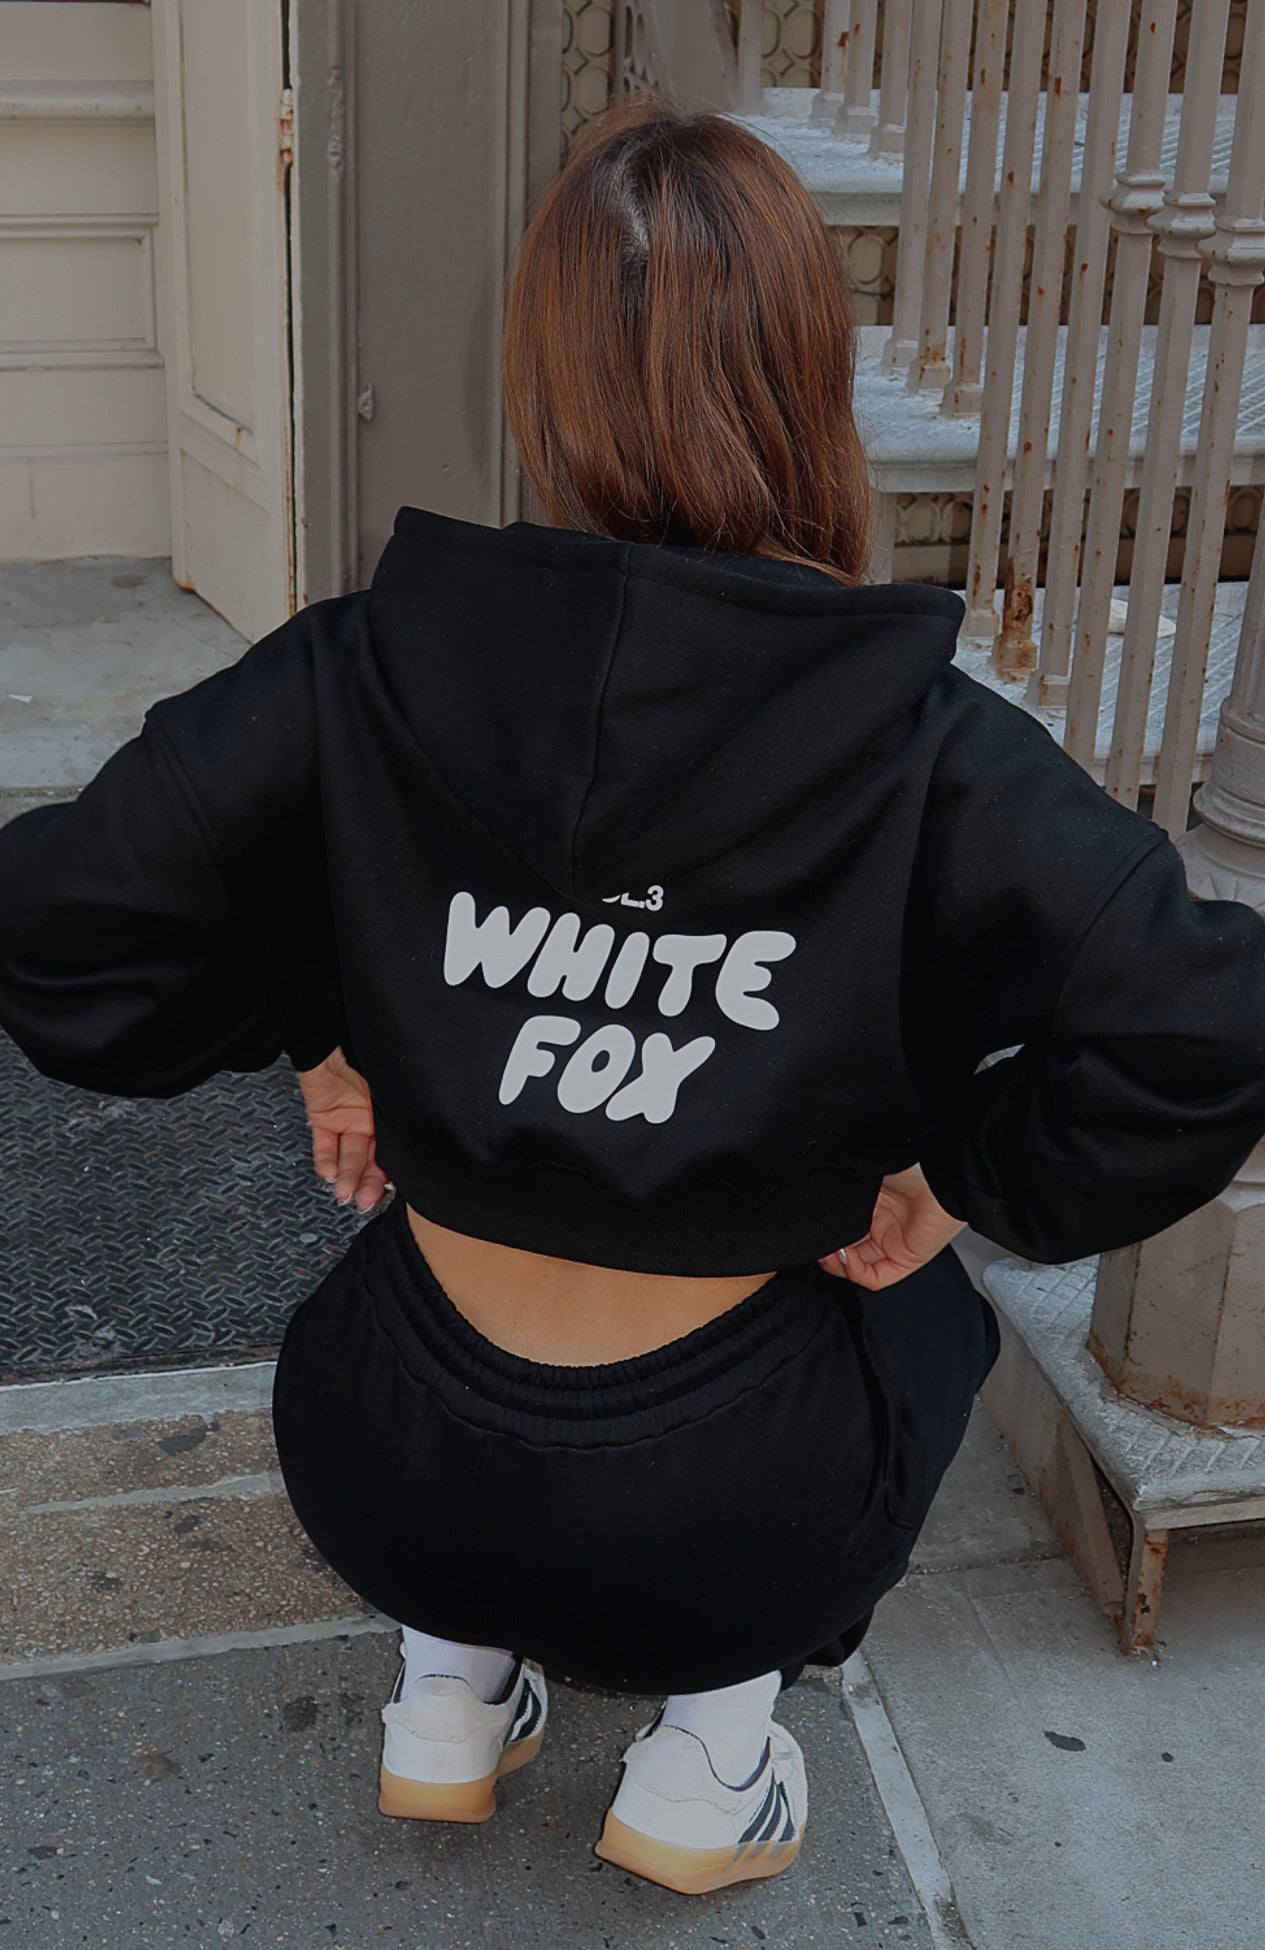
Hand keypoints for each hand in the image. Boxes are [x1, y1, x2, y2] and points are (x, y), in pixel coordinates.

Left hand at [295, 1047, 389, 1213]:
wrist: (329, 1034)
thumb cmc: (366, 1047)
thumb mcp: (393, 1085)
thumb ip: (402, 1112)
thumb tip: (419, 1140)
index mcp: (395, 1110)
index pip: (397, 1149)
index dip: (395, 1171)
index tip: (393, 1191)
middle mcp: (373, 1117)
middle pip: (373, 1158)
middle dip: (370, 1183)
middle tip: (366, 1201)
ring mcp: (348, 1118)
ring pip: (350, 1156)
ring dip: (348, 1177)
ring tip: (345, 1194)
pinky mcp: (323, 1116)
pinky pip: (324, 1145)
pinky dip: (326, 1160)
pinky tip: (329, 1174)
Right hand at [819, 1164, 964, 1290]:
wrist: (937, 1171)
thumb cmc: (907, 1162)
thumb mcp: (861, 1172)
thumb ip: (839, 1189)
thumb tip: (813, 1198)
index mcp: (872, 1201)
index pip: (841, 1225)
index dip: (824, 1230)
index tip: (809, 1226)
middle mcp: (881, 1223)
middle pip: (846, 1248)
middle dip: (826, 1249)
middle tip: (813, 1241)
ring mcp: (893, 1243)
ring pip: (858, 1267)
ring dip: (837, 1264)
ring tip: (826, 1250)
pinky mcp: (905, 1259)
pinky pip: (876, 1278)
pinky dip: (856, 1272)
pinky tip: (845, 1258)